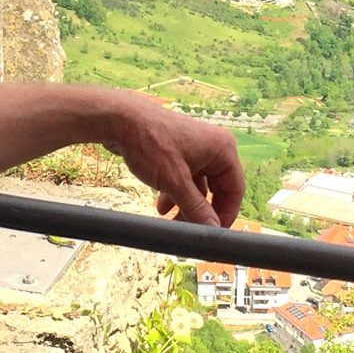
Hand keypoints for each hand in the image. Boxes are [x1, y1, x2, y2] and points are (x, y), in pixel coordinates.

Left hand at [103, 99, 244, 226]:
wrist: (119, 119)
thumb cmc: (149, 142)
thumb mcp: (174, 181)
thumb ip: (196, 207)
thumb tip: (212, 229)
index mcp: (222, 149)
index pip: (235, 189)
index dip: (225, 214)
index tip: (212, 233)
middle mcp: (213, 148)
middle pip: (217, 190)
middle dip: (201, 211)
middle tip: (188, 230)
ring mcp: (195, 150)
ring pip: (198, 188)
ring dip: (186, 205)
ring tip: (169, 221)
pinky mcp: (179, 153)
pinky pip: (185, 180)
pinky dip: (175, 195)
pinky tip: (161, 207)